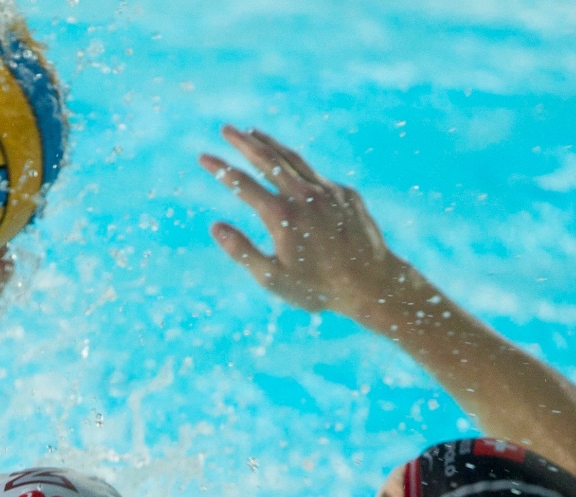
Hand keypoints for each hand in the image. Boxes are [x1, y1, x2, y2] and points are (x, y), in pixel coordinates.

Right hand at [200, 126, 394, 315]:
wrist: (372, 284)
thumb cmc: (318, 289)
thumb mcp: (273, 279)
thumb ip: (242, 251)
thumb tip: (215, 227)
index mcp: (282, 216)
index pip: (242, 183)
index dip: (220, 168)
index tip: (202, 156)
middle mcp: (304, 196)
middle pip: (268, 159)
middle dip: (243, 142)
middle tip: (226, 129)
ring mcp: (328, 191)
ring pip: (294, 159)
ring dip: (271, 144)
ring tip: (253, 132)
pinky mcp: (345, 193)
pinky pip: (317, 176)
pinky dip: (299, 167)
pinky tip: (290, 167)